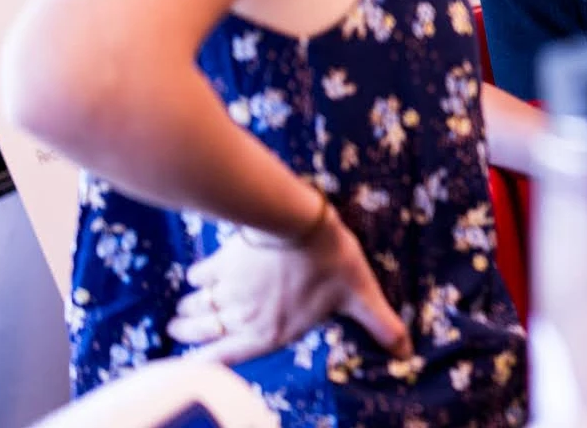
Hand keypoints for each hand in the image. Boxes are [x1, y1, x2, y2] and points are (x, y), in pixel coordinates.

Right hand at [169, 202, 410, 363]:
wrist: (297, 220)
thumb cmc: (330, 260)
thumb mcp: (361, 294)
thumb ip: (379, 325)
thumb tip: (406, 354)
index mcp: (269, 333)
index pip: (226, 360)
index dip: (205, 366)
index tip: (192, 367)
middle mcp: (242, 317)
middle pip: (205, 332)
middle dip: (192, 334)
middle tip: (179, 330)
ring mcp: (229, 289)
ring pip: (200, 307)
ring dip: (190, 312)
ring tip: (181, 314)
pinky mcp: (223, 261)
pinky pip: (202, 275)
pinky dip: (196, 280)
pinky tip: (195, 279)